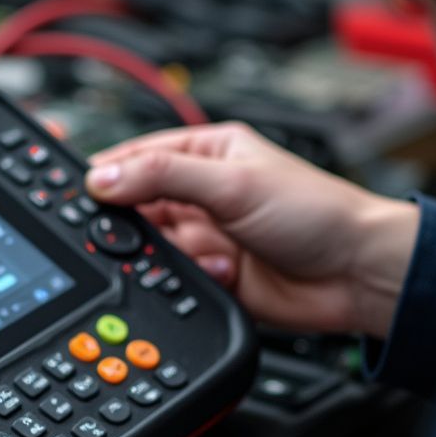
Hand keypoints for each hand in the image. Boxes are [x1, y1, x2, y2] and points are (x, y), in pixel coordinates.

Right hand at [86, 123, 418, 338]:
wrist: (355, 276)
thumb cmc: (317, 214)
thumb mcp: (232, 185)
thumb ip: (163, 177)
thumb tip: (103, 179)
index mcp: (205, 155)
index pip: (135, 158)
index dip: (105, 175)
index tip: (80, 192)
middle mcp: (199, 194)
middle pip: (134, 207)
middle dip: (131, 226)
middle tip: (130, 236)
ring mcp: (202, 236)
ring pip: (150, 249)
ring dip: (165, 257)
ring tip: (195, 254)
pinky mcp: (207, 274)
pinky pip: (171, 281)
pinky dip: (189, 280)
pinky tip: (222, 271)